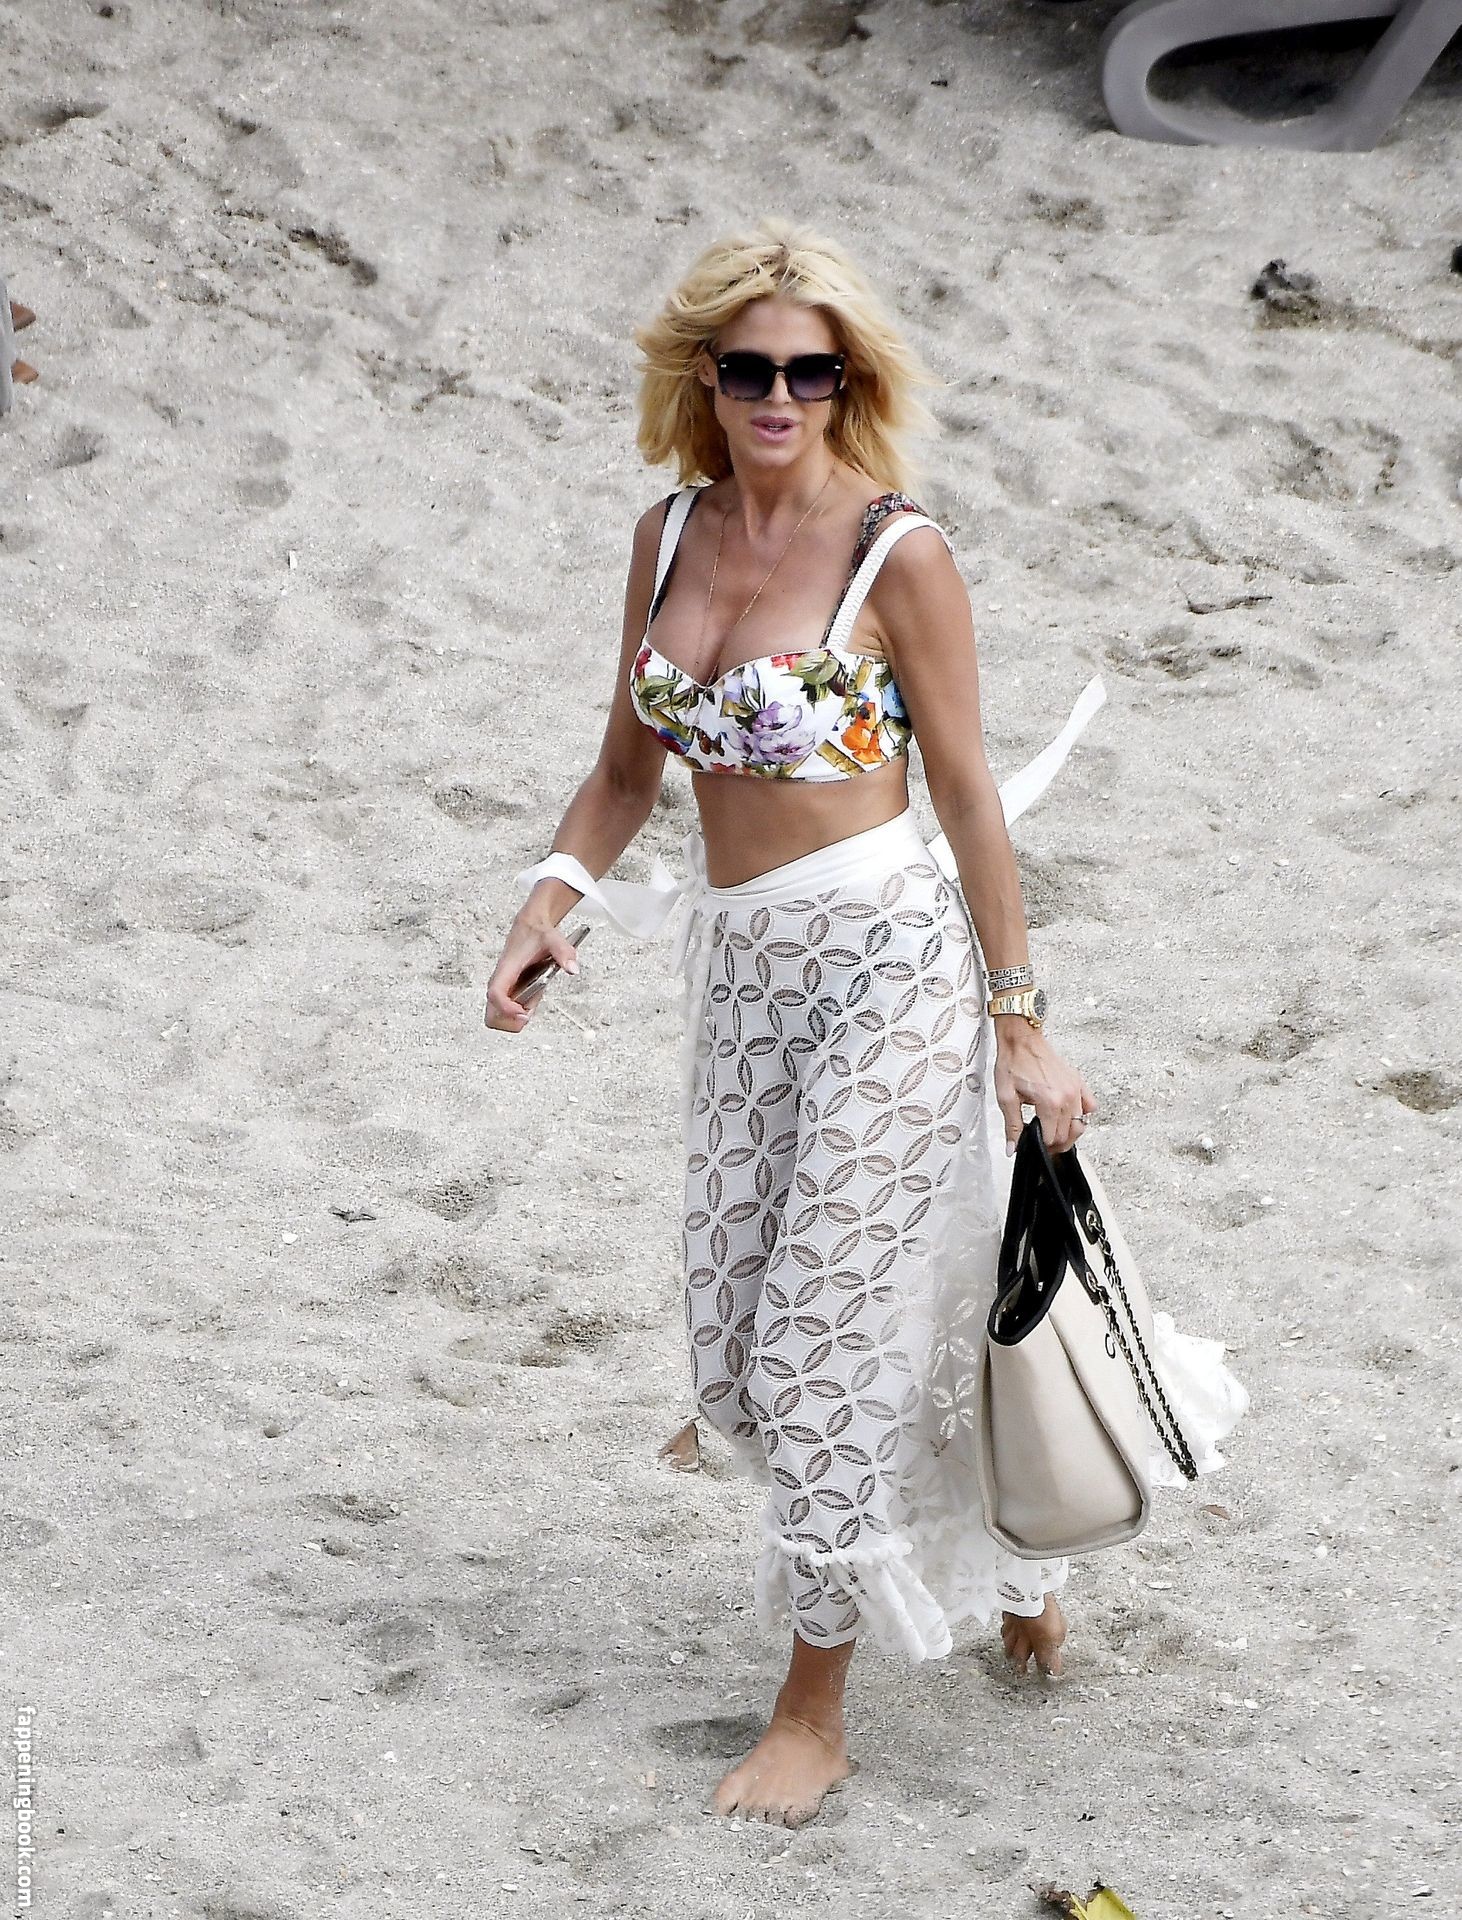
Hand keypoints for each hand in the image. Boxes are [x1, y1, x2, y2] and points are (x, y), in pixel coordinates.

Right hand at [484, 914, 580, 1032]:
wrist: (530, 926)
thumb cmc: (536, 934)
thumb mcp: (553, 940)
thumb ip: (564, 953)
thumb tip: (572, 969)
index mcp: (506, 969)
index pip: (495, 995)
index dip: (507, 1009)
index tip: (524, 1014)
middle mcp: (499, 980)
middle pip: (491, 1013)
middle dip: (509, 1020)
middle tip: (527, 1012)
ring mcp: (502, 986)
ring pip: (496, 1015)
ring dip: (513, 1018)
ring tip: (530, 1004)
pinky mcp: (507, 990)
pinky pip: (505, 1010)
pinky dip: (517, 1013)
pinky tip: (530, 1002)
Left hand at [993, 1023, 1095, 1155]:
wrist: (1022, 1040)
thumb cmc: (1014, 1062)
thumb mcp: (1006, 1097)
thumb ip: (1012, 1125)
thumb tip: (1013, 1147)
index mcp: (1049, 1102)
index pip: (1052, 1138)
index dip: (1042, 1146)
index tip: (1034, 1144)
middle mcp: (1067, 1097)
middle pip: (1069, 1134)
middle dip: (1055, 1143)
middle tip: (1043, 1141)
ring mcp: (1076, 1090)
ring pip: (1080, 1124)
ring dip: (1068, 1132)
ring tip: (1053, 1130)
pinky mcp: (1079, 1083)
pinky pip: (1090, 1107)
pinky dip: (1082, 1115)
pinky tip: (1067, 1114)